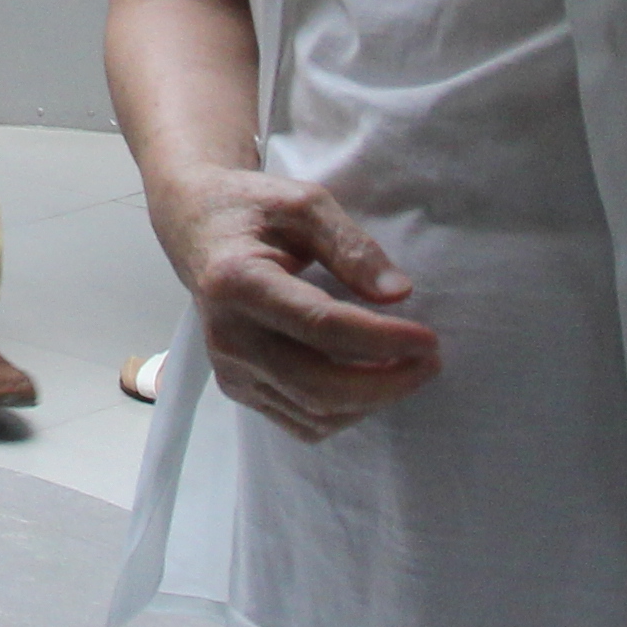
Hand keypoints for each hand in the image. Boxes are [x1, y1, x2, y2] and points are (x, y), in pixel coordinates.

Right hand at [152, 162, 440, 439]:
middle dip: (387, 382)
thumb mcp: (305, 204)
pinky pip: (303, 422)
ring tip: (408, 368)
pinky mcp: (238, 388)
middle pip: (318, 385)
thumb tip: (399, 294)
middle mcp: (228, 336)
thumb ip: (352, 246)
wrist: (196, 227)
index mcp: (237, 282)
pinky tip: (371, 381)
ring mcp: (230, 369)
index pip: (320, 326)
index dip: (381, 340)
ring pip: (315, 413)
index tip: (429, 338)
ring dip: (373, 400)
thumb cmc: (254, 209)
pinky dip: (347, 412)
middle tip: (430, 361)